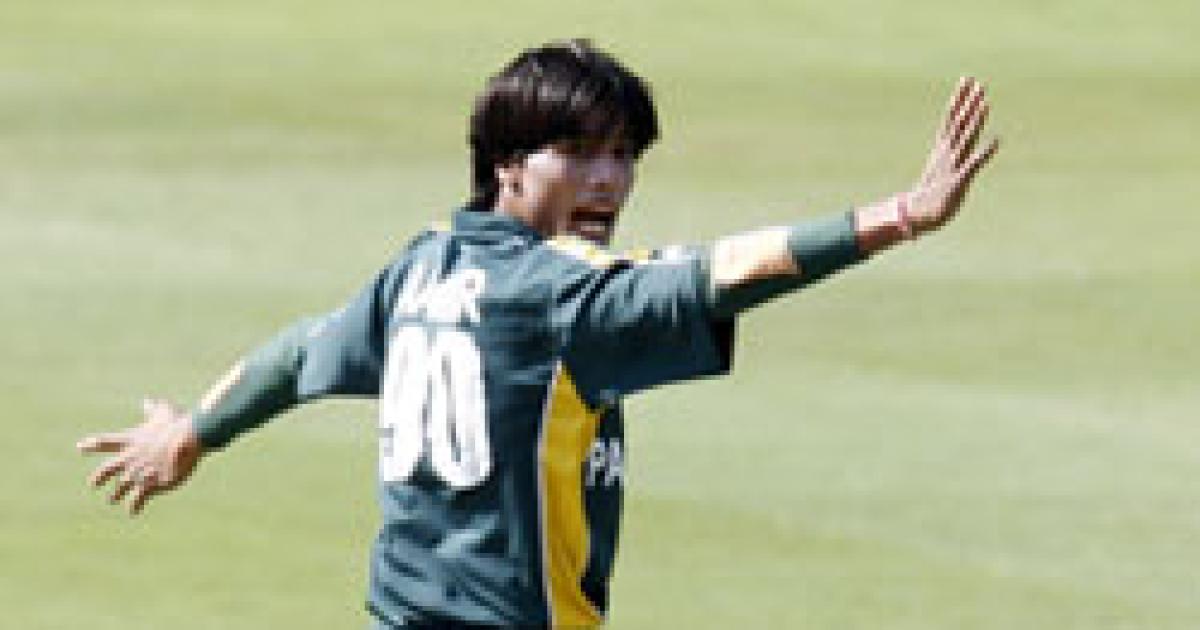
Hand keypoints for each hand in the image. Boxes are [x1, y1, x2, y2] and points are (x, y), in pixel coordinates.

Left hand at [77, 398, 204, 515]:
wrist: (186, 441)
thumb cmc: (177, 423)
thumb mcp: (164, 411)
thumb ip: (153, 408)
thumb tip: (148, 401)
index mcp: (131, 440)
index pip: (105, 442)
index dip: (91, 445)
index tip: (80, 447)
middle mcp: (130, 458)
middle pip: (107, 470)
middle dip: (99, 477)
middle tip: (93, 484)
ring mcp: (138, 473)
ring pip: (121, 487)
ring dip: (116, 494)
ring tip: (112, 499)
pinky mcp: (150, 485)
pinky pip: (138, 499)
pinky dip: (134, 506)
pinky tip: (132, 512)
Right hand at [907, 76, 1000, 233]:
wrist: (919, 214)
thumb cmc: (930, 193)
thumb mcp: (937, 168)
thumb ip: (945, 152)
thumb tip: (948, 134)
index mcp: (942, 149)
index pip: (951, 118)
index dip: (959, 98)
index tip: (966, 80)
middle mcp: (947, 153)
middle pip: (959, 123)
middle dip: (968, 103)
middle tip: (978, 83)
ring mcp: (953, 166)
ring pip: (965, 139)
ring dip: (975, 121)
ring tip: (985, 103)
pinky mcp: (959, 181)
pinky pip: (973, 164)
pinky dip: (984, 152)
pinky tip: (996, 141)